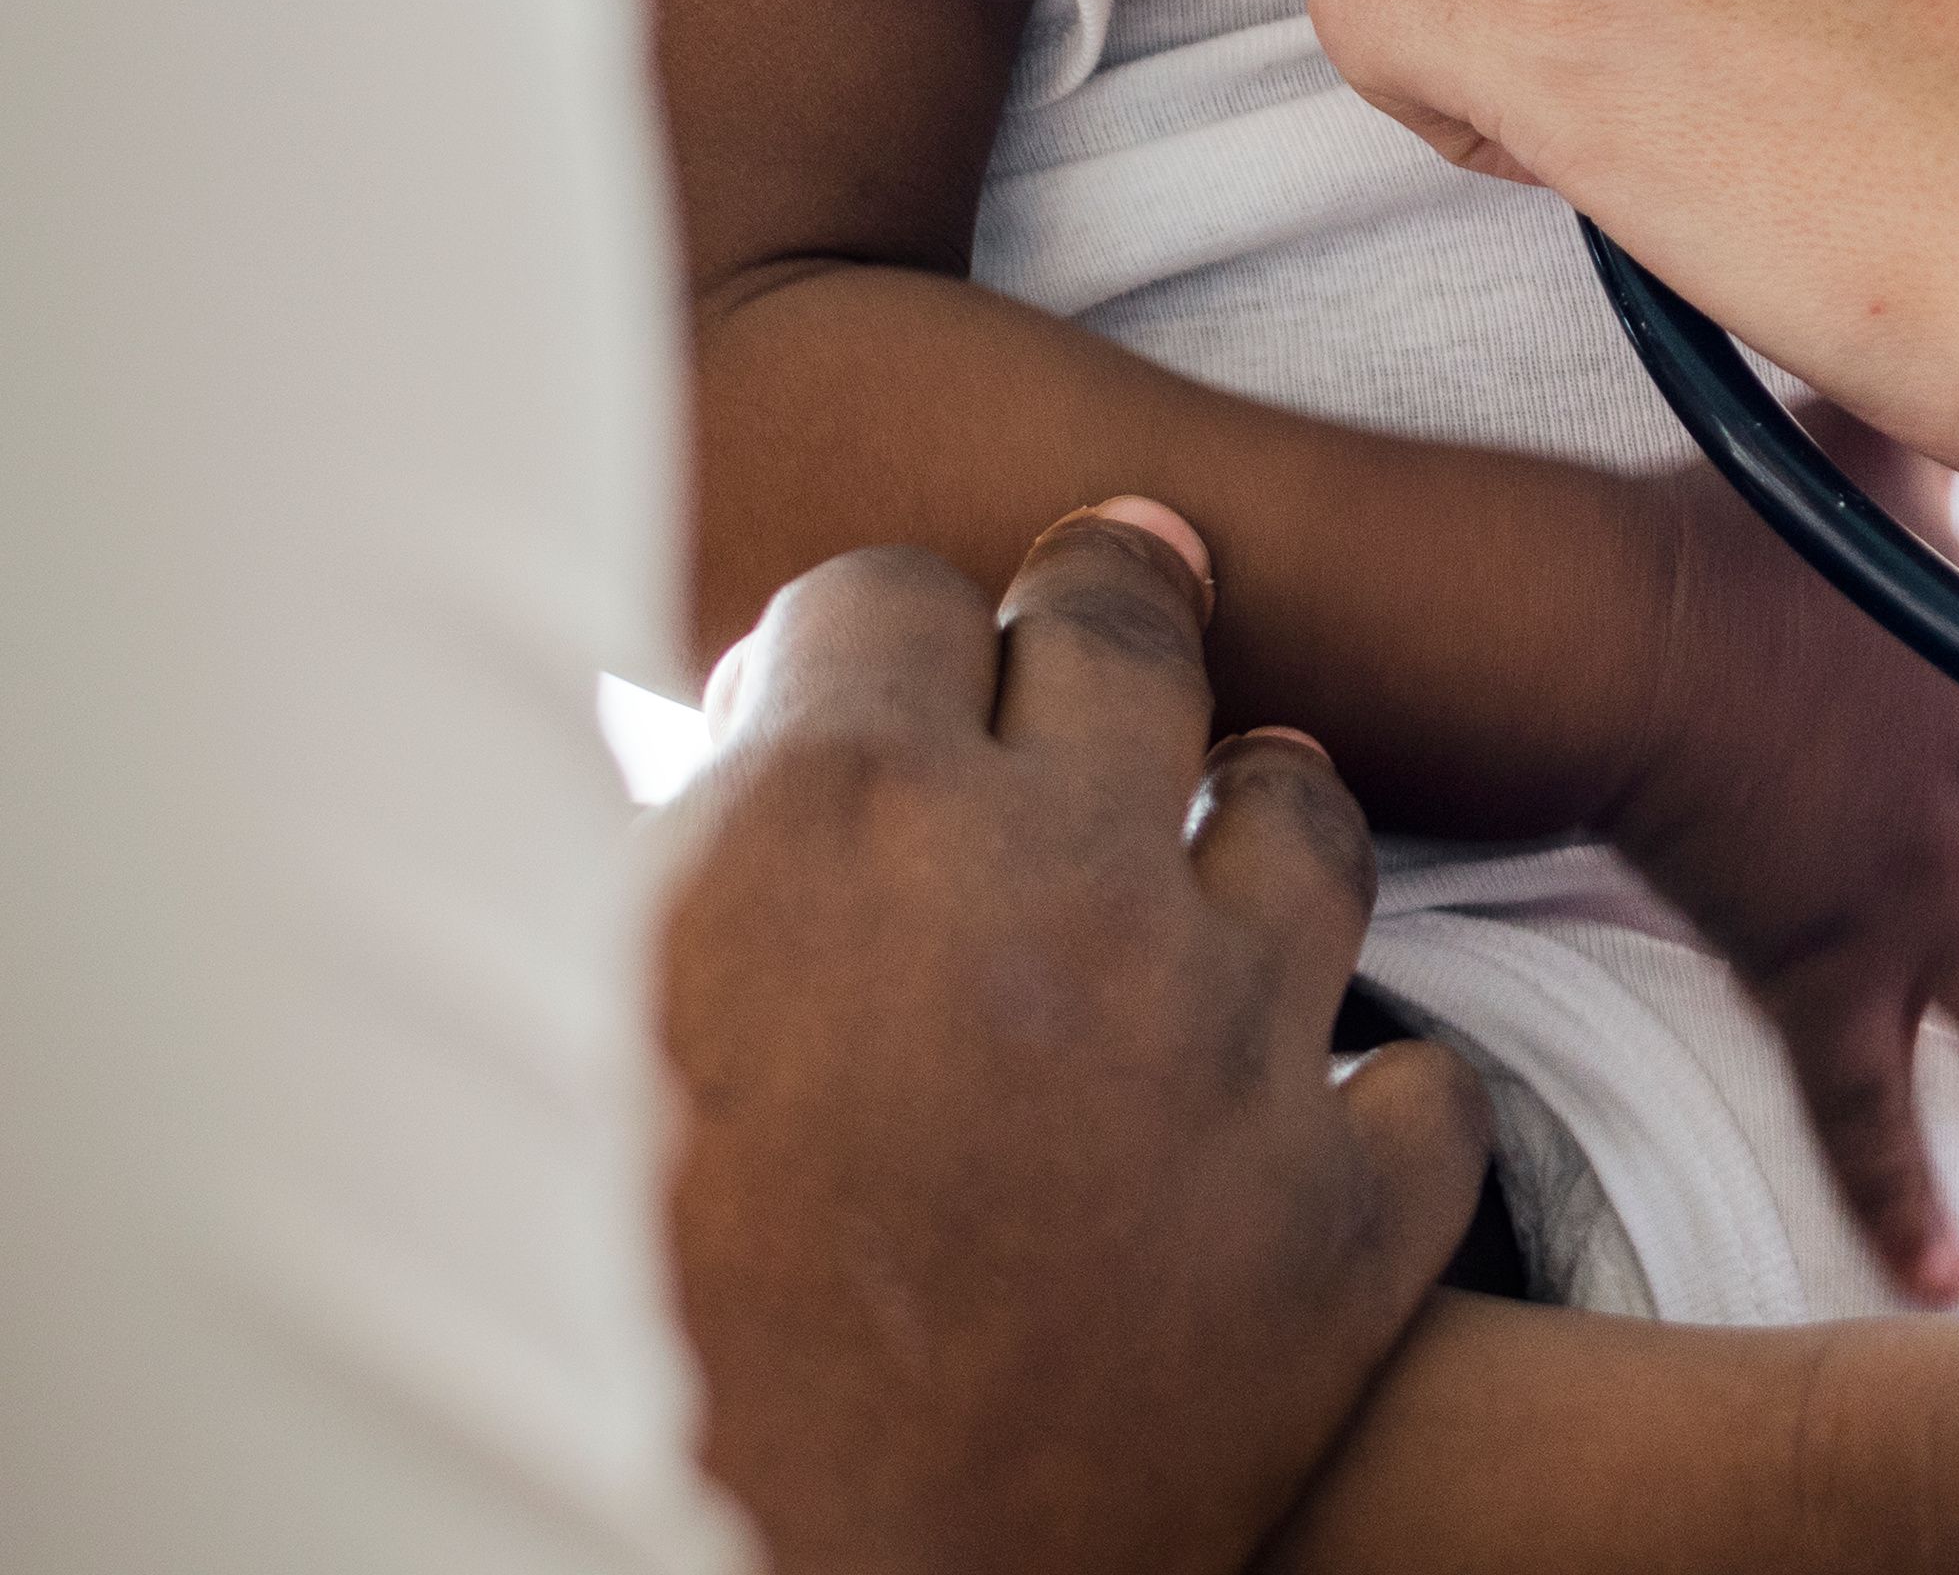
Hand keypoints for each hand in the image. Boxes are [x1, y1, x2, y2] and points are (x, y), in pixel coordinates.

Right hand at [659, 502, 1490, 1574]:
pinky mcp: (1340, 1229)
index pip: (892, 595)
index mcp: (831, 821)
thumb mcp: (543, 1049)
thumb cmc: (597, 1362)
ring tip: (1228, 814)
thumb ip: (645, 869)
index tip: (866, 690)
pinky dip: (1357, 1097)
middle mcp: (1057, 885)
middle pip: (1128, 629)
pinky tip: (1302, 1113)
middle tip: (1096, 614)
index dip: (872, 646)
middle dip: (1094, 619)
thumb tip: (673, 758)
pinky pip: (1415, 1086)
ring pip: (1304, 815)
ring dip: (1252, 811)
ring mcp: (1228, 1048)